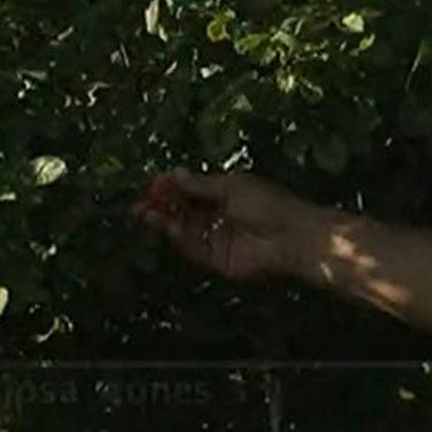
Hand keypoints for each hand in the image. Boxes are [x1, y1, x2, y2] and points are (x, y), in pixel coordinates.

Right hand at [135, 168, 308, 279]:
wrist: (290, 237)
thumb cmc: (266, 203)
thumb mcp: (231, 187)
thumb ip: (201, 184)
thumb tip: (175, 172)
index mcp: (225, 193)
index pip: (191, 189)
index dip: (171, 187)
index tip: (152, 185)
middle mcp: (218, 215)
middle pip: (184, 210)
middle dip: (162, 206)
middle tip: (142, 204)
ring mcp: (216, 237)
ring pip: (184, 229)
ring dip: (166, 222)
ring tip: (148, 215)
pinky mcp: (216, 258)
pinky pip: (192, 248)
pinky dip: (177, 238)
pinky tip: (166, 228)